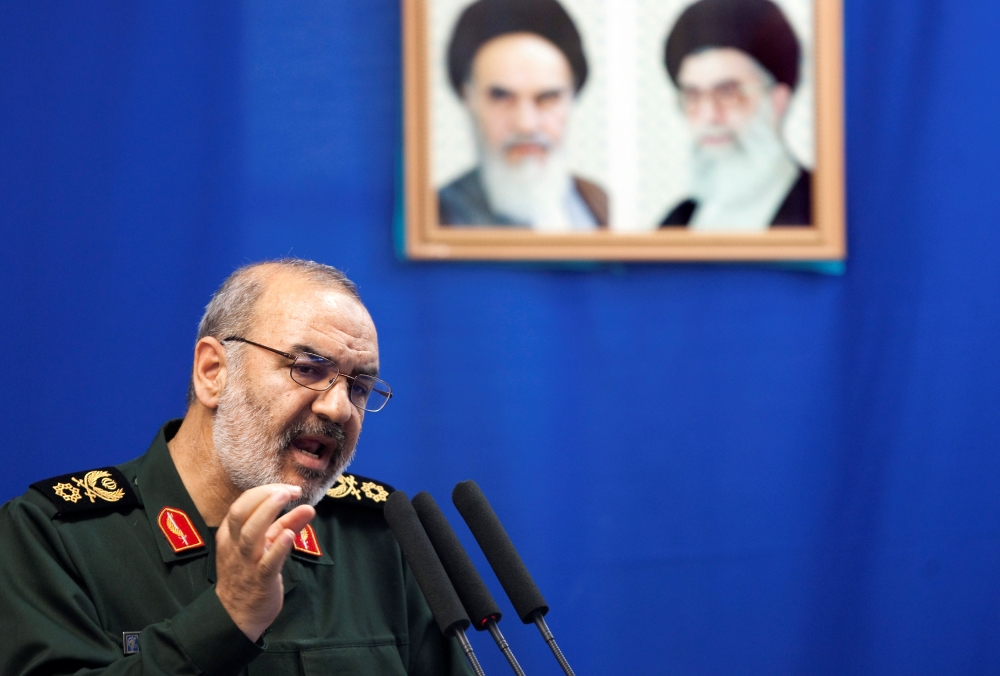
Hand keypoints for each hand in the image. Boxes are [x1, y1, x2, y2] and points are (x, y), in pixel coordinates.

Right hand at [214, 484, 315, 640]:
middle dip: (263, 497)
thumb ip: (287, 524)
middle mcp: (236, 546)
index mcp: (231, 534)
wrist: (237, 615)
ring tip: (286, 497)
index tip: (289, 488)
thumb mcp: (266, 545)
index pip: (242, 504)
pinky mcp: (260, 580)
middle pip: (241, 513)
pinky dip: (278, 547)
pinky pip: (267, 562)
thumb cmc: (250, 574)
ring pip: (250, 534)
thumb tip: (307, 506)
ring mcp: (246, 563)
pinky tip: (289, 534)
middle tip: (288, 490)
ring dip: (267, 512)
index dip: (265, 491)